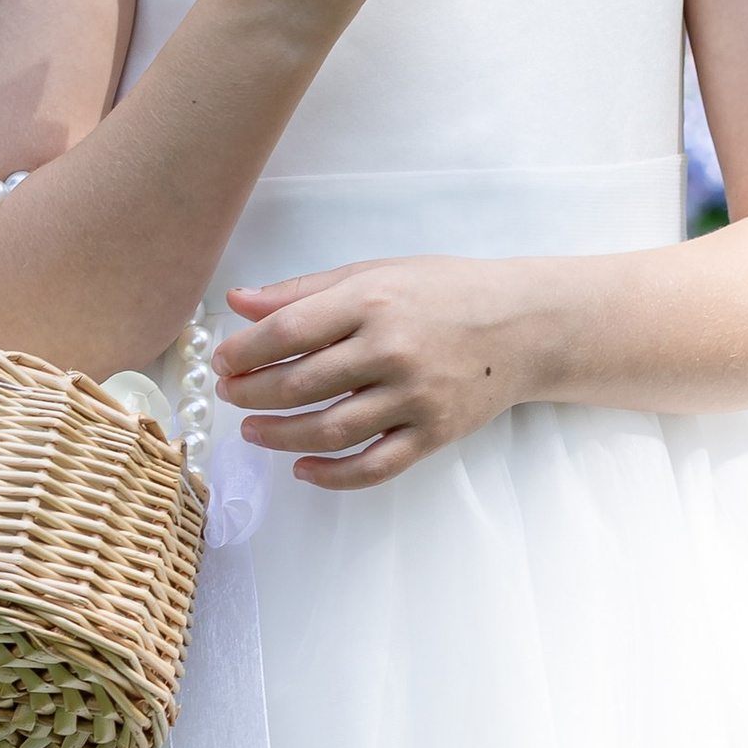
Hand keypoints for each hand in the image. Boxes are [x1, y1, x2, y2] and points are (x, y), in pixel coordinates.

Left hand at [214, 254, 550, 487]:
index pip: (288, 332)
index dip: (244, 351)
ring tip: (252, 430)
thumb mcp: (377, 272)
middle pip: (300, 384)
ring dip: (278, 435)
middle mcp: (392, 348)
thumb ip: (305, 290)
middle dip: (251, 393)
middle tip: (231, 395)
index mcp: (373, 300)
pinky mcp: (433, 433)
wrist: (524, 324)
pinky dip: (331, 475)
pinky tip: (302, 467)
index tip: (223, 361)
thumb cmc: (445, 292)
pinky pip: (373, 466)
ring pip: (328, 431)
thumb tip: (237, 301)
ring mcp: (415, 396)